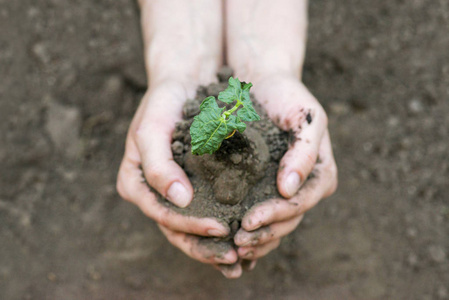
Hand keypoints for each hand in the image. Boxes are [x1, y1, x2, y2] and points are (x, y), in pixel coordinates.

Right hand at [117, 79, 238, 271]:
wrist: (181, 82)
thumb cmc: (162, 102)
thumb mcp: (152, 129)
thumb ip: (157, 165)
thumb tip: (180, 200)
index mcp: (135, 182)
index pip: (161, 214)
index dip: (188, 226)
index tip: (219, 229)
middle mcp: (152, 191)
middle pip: (175, 229)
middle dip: (204, 246)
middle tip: (234, 257)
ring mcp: (171, 189)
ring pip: (190, 226)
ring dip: (214, 244)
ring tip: (241, 256)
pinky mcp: (192, 183)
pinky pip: (204, 210)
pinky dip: (221, 224)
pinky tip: (242, 234)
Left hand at [233, 74, 337, 261]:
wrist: (266, 84)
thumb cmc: (289, 97)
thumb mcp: (306, 116)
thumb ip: (305, 151)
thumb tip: (289, 188)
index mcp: (320, 173)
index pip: (301, 202)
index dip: (277, 215)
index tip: (249, 221)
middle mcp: (305, 186)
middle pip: (289, 219)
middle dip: (265, 234)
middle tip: (237, 242)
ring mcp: (286, 189)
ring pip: (276, 224)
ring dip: (256, 239)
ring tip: (232, 247)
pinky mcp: (266, 187)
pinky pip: (261, 214)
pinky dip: (249, 228)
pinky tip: (229, 238)